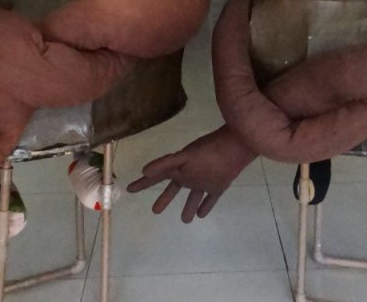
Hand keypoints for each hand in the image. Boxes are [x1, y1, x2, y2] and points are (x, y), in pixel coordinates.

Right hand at [127, 126, 255, 221]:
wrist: (236, 145)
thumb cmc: (209, 151)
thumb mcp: (185, 156)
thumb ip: (166, 163)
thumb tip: (143, 171)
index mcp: (179, 168)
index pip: (158, 177)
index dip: (144, 184)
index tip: (130, 189)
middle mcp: (190, 174)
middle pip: (174, 189)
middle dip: (165, 199)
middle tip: (154, 211)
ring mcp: (204, 180)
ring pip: (193, 197)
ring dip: (188, 208)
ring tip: (185, 221)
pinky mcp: (219, 185)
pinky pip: (210, 199)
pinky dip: (206, 206)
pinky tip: (201, 215)